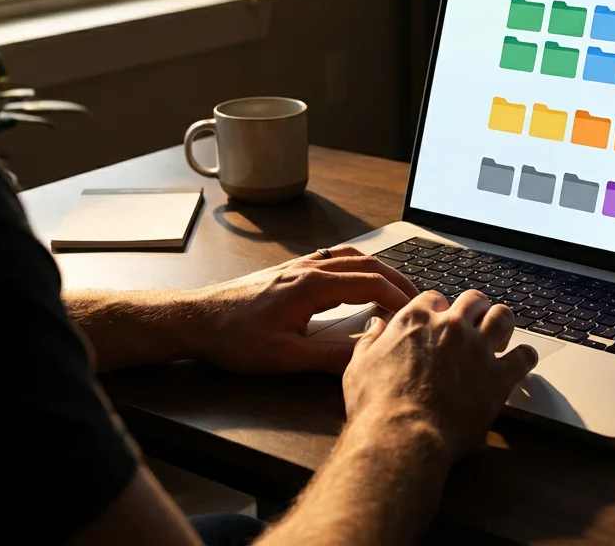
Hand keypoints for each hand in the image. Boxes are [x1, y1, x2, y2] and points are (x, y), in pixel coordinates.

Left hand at [194, 246, 419, 373]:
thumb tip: (369, 357)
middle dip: (397, 279)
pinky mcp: (287, 270)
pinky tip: (356, 279)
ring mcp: (297, 266)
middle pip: (366, 263)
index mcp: (312, 285)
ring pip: (350, 257)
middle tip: (418, 298)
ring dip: (378, 269)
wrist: (196, 320)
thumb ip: (331, 356)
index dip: (400, 296)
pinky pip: (332, 258)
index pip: (371, 282)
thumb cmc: (235, 338)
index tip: (418, 311)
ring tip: (395, 287)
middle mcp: (308, 268)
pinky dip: (356, 266)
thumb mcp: (286, 357)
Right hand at [342, 290, 538, 467]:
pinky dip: (525, 357)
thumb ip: (370, 341)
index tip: (440, 317)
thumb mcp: (358, 367)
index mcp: (416, 320)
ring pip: (503, 317)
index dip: (438, 307)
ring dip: (502, 323)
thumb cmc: (376, 406)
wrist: (402, 436)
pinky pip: (525, 356)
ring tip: (500, 335)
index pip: (434, 297)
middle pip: (473, 300)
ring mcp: (477, 349)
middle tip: (475, 323)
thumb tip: (377, 325)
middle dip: (475, 309)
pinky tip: (521, 361)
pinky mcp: (499, 377)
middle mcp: (450, 327)